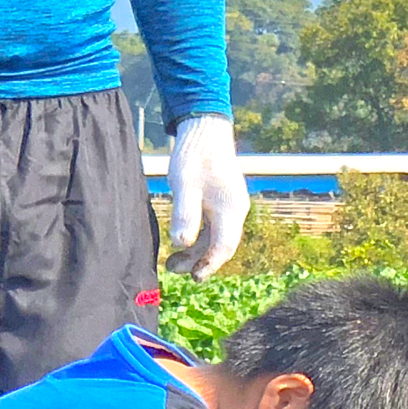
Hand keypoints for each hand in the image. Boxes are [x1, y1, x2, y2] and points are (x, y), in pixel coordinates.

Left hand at [165, 114, 248, 279]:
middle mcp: (235, 211)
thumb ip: (186, 215)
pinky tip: (182, 241)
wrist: (204, 130)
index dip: (208, 265)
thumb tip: (182, 244)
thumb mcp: (185, 185)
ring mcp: (230, 206)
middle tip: (174, 270)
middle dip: (199, 261)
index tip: (193, 277)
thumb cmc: (194, 156)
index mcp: (231, 209)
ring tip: (172, 262)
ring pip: (216, 237)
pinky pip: (213, 227)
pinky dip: (198, 238)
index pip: (223, 247)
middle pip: (220, 245)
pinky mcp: (221, 201)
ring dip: (196, 251)